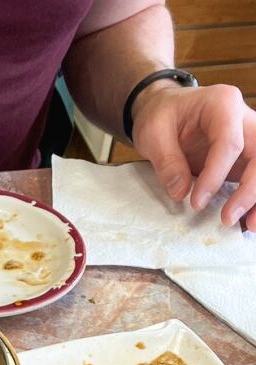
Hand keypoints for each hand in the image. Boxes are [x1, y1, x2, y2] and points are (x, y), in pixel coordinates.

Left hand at [131, 80, 255, 230]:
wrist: (167, 111)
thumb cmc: (161, 116)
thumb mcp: (153, 133)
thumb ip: (167, 162)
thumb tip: (182, 193)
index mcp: (223, 104)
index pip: (230, 143)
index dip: (216, 176)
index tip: (196, 203)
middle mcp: (244, 119)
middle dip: (251, 188)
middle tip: (227, 218)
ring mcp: (248, 139)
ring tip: (249, 226)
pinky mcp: (245, 158)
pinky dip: (254, 199)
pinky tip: (249, 221)